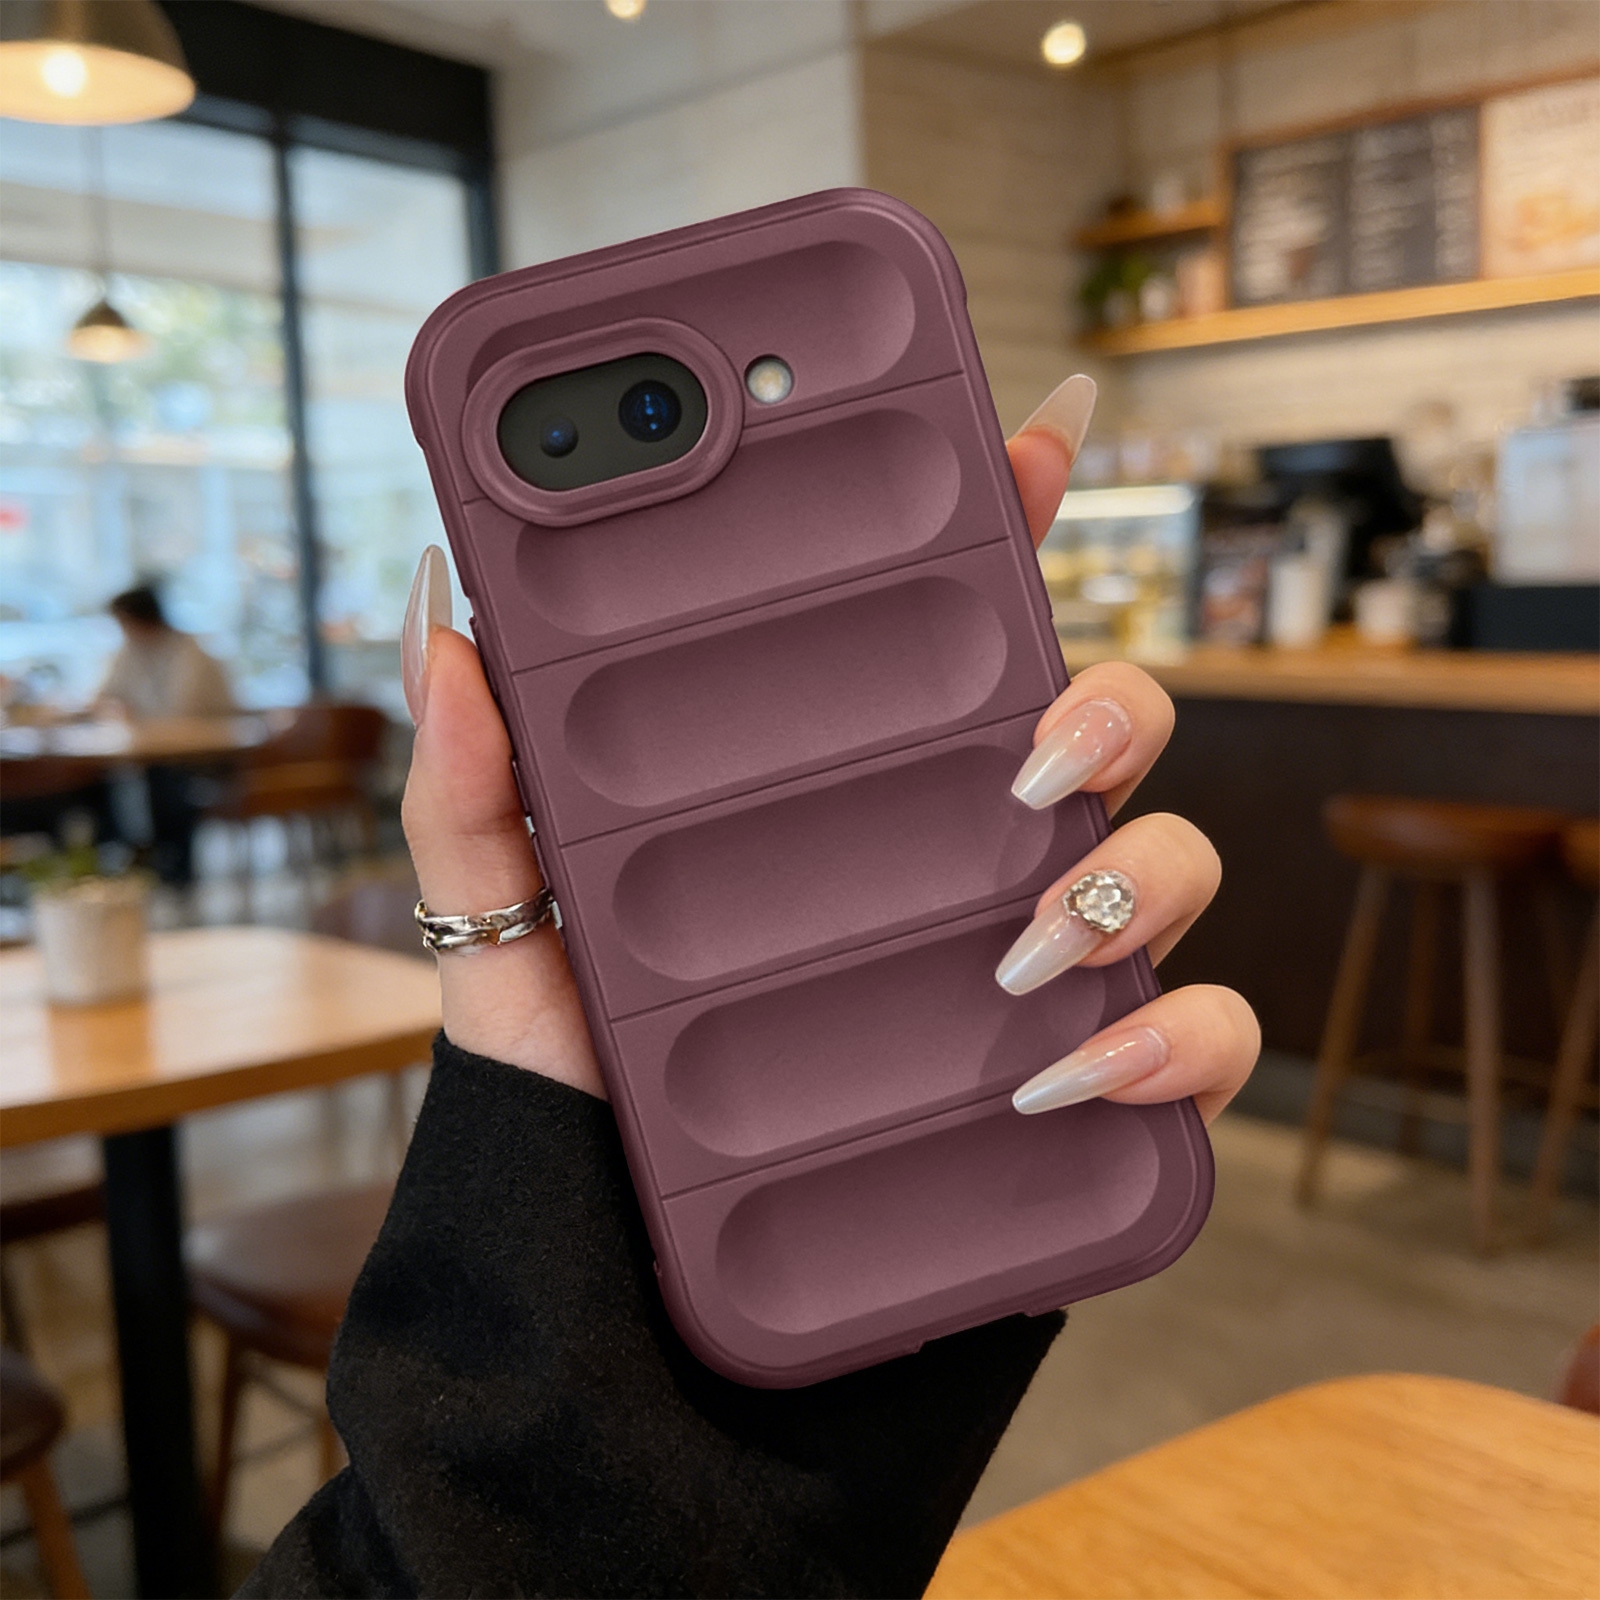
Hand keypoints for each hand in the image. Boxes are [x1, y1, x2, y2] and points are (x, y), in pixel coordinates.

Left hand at [399, 374, 1256, 1120]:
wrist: (631, 1270)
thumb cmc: (586, 1086)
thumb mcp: (507, 929)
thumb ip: (473, 791)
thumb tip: (443, 625)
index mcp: (851, 789)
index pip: (947, 633)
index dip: (1005, 520)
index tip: (1029, 436)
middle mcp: (962, 857)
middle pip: (1099, 722)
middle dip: (1104, 701)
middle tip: (1025, 749)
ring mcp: (1038, 966)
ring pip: (1169, 859)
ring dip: (1133, 873)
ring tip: (1021, 943)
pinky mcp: (1085, 1089)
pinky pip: (1199, 1037)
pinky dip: (1175, 1040)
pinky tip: (1081, 1063)